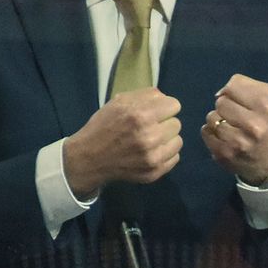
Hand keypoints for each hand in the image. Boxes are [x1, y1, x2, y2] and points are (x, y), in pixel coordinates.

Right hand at [62, 88, 182, 198]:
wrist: (89, 158)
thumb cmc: (104, 126)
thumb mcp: (118, 102)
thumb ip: (145, 95)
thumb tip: (165, 97)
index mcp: (140, 115)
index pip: (174, 105)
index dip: (164, 107)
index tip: (155, 112)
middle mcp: (149, 137)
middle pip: (176, 123)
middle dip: (164, 123)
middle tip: (149, 127)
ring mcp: (152, 157)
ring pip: (178, 141)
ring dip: (167, 139)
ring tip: (150, 140)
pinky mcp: (154, 172)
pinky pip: (175, 158)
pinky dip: (165, 154)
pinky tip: (150, 152)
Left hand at [202, 73, 267, 184]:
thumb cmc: (267, 124)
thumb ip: (245, 85)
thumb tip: (221, 92)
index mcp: (267, 108)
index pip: (233, 87)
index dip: (232, 92)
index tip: (239, 101)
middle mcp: (254, 126)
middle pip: (220, 102)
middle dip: (225, 107)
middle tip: (234, 116)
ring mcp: (238, 143)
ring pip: (211, 117)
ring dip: (217, 120)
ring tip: (229, 127)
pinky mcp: (224, 154)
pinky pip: (205, 132)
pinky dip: (211, 133)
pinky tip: (223, 138)